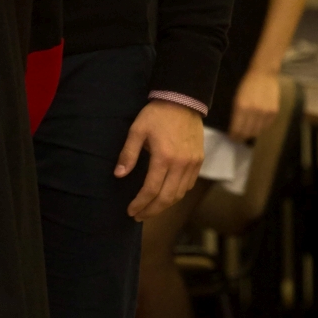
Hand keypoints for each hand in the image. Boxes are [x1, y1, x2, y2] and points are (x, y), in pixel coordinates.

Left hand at [115, 100, 203, 221]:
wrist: (183, 101)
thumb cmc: (156, 115)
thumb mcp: (137, 131)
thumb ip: (128, 154)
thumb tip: (118, 175)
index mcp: (164, 157)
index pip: (151, 190)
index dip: (140, 203)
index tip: (131, 211)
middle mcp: (180, 164)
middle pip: (166, 198)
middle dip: (151, 210)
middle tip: (139, 216)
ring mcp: (192, 164)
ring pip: (179, 194)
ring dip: (164, 205)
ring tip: (150, 209)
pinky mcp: (199, 161)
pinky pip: (188, 185)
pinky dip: (177, 194)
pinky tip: (166, 196)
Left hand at [228, 68, 280, 143]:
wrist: (264, 74)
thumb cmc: (246, 85)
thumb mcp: (236, 99)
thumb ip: (236, 114)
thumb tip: (235, 129)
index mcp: (241, 108)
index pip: (237, 129)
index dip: (234, 136)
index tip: (232, 137)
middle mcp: (254, 112)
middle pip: (247, 133)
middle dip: (241, 137)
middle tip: (239, 138)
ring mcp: (265, 113)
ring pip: (257, 132)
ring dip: (251, 134)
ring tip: (247, 133)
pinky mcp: (274, 112)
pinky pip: (266, 126)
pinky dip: (261, 128)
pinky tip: (257, 126)